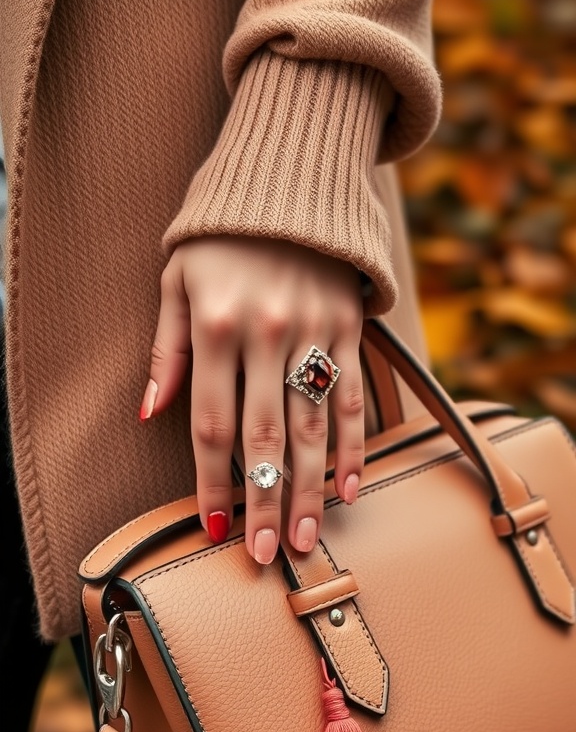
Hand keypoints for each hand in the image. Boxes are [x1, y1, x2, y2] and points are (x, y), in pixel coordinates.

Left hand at [141, 235, 364, 563]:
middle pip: (265, 437)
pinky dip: (354, 445)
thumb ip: (166, 352)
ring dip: (310, 487)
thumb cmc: (220, 235)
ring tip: (306, 537)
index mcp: (217, 327)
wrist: (289, 176)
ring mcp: (314, 332)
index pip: (210, 424)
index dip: (211, 482)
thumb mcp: (176, 281)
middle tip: (269, 554)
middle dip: (265, 501)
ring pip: (313, 427)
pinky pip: (352, 396)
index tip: (215, 527)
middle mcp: (268, 334)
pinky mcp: (349, 327)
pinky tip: (348, 487)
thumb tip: (148, 414)